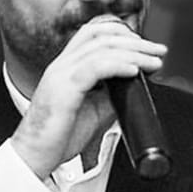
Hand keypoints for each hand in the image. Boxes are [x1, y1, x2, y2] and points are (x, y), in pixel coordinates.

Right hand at [11, 19, 166, 177]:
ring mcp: (60, 75)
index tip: (146, 47)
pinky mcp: (63, 90)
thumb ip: (111, 94)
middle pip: (101, 36)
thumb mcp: (94, 111)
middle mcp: (61, 66)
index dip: (122, 34)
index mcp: (66, 67)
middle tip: (158, 51)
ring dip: (133, 53)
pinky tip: (134, 70)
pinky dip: (118, 66)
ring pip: (100, 49)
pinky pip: (94, 68)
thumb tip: (134, 86)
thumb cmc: (58, 137)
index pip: (93, 34)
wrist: (34, 158)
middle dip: (135, 41)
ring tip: (153, 62)